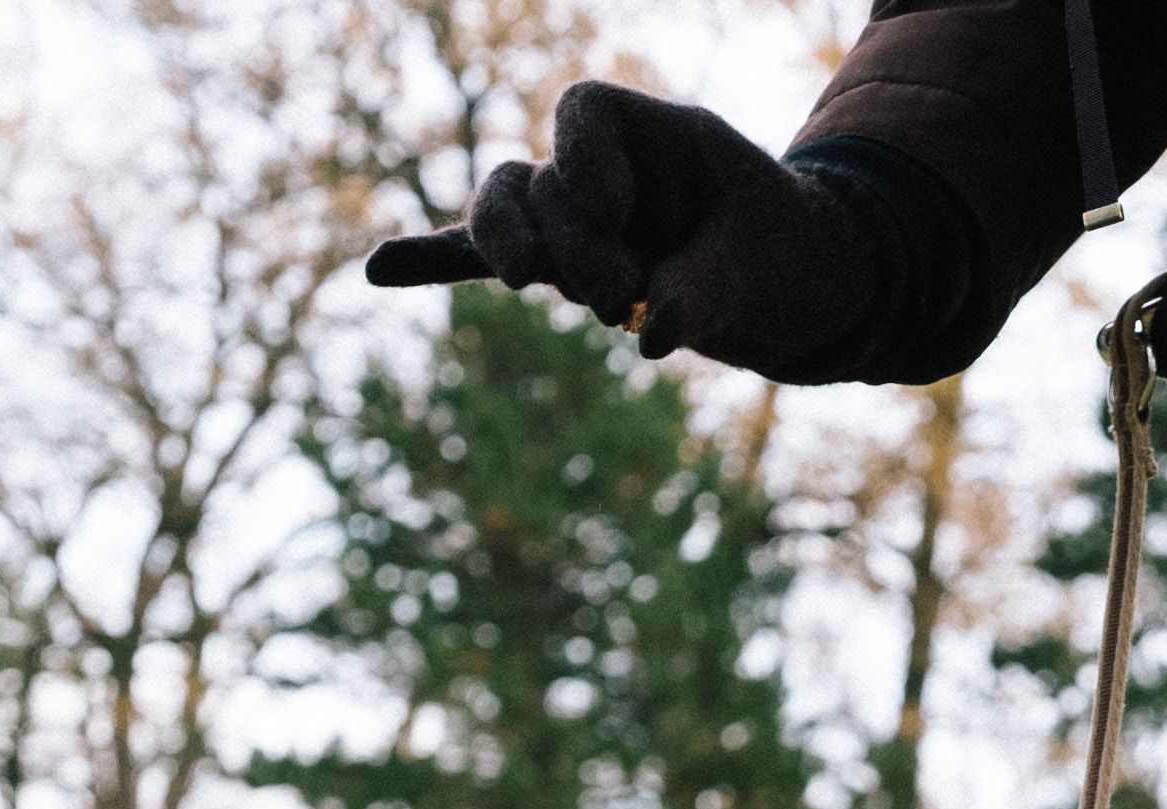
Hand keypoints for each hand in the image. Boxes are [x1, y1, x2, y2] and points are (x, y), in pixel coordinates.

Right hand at [365, 82, 888, 379]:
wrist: (789, 286)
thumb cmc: (778, 252)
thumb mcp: (761, 264)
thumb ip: (706, 289)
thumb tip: (650, 335)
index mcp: (644, 133)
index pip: (581, 115)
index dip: (583, 160)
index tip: (618, 210)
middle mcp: (594, 171)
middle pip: (536, 180)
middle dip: (563, 240)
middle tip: (615, 301)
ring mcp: (566, 220)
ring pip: (503, 214)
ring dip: (508, 250)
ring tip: (535, 285)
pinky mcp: (555, 272)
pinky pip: (479, 261)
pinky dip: (433, 262)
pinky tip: (378, 269)